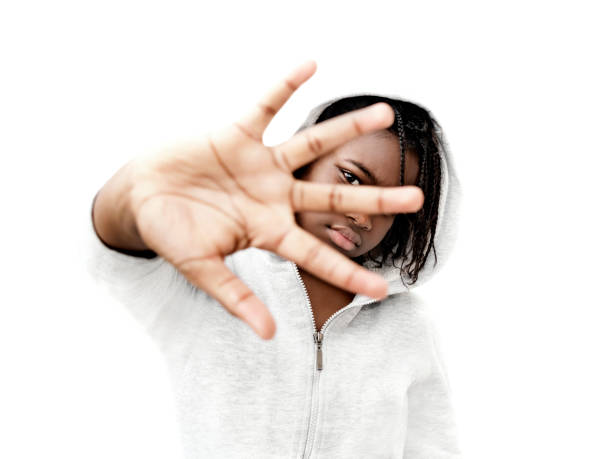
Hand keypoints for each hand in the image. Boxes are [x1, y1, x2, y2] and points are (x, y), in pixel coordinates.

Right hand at [129, 61, 423, 339]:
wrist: (142, 196)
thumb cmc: (172, 235)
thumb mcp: (201, 270)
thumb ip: (235, 297)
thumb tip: (270, 334)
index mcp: (267, 231)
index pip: (316, 255)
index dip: (348, 272)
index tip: (382, 289)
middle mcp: (273, 196)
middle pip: (331, 197)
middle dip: (373, 200)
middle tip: (417, 198)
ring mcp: (259, 165)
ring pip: (311, 144)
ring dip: (346, 129)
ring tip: (385, 112)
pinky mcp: (237, 136)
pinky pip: (265, 106)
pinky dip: (284, 86)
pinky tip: (311, 64)